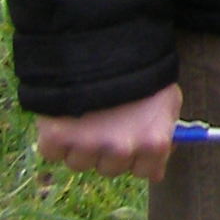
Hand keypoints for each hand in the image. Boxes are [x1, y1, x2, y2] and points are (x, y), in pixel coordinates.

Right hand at [35, 83, 182, 182]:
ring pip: (80, 163)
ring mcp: (88, 146)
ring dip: (81, 146)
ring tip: (87, 116)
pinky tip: (65, 119)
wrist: (104, 47)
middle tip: (108, 123)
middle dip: (109, 151)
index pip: (146, 172)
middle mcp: (121, 149)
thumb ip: (165, 136)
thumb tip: (156, 173)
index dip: (139, 157)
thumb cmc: (140, 73)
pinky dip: (55, 140)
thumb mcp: (167, 101)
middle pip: (111, 169)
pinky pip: (52, 153)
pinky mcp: (56, 138)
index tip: (134, 144)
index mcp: (153, 142)